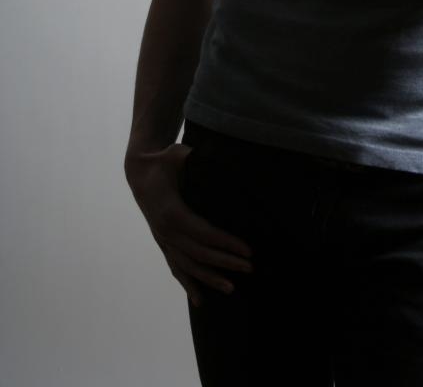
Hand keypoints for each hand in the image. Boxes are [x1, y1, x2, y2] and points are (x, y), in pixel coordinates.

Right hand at [125, 143, 253, 306]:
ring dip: (210, 278)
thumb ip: (194, 159)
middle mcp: (166, 231)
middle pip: (200, 253)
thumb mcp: (178, 155)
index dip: (226, 243)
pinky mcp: (162, 243)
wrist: (139, 172)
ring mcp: (163, 240)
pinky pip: (175, 267)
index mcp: (172, 212)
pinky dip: (188, 284)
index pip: (204, 233)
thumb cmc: (164, 161)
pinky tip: (200, 301)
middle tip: (250, 268)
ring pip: (188, 266)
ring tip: (231, 288)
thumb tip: (218, 161)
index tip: (247, 250)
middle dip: (226, 262)